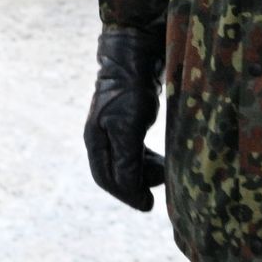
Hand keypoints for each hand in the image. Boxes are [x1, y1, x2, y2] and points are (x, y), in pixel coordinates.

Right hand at [84, 26, 167, 211]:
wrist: (133, 57)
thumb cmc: (130, 92)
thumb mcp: (129, 129)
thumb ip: (127, 161)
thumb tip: (130, 191)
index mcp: (96, 141)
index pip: (107, 179)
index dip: (128, 195)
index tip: (150, 204)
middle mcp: (100, 138)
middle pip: (116, 174)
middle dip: (138, 184)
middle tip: (163, 183)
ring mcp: (112, 130)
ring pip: (127, 164)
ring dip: (145, 173)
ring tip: (165, 170)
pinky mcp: (127, 122)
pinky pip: (134, 152)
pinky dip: (148, 161)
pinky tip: (162, 159)